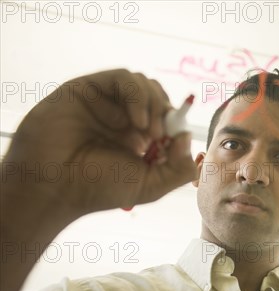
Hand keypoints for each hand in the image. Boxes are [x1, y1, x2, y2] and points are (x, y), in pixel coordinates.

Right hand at [2, 68, 196, 215]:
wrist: (54, 186)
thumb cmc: (98, 188)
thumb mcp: (151, 186)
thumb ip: (178, 169)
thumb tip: (188, 138)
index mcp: (139, 138)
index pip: (169, 118)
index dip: (178, 124)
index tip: (177, 141)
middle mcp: (123, 118)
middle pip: (159, 96)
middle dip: (166, 114)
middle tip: (160, 138)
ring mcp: (107, 102)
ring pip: (144, 84)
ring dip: (153, 105)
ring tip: (147, 133)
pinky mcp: (90, 88)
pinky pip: (123, 78)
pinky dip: (137, 95)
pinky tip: (136, 121)